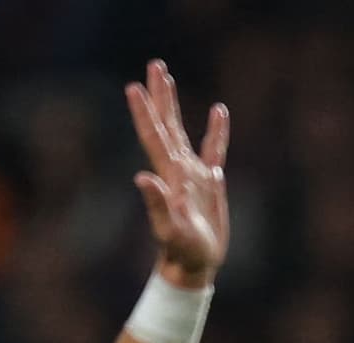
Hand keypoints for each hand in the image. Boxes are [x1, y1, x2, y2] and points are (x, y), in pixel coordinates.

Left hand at [129, 60, 230, 286]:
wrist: (194, 265)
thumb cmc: (182, 252)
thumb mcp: (169, 230)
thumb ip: (156, 204)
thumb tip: (142, 178)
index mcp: (168, 175)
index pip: (154, 137)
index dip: (144, 112)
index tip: (135, 87)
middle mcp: (177, 169)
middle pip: (166, 124)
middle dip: (159, 96)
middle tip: (155, 65)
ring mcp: (192, 175)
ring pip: (183, 130)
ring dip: (174, 104)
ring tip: (169, 77)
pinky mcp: (209, 184)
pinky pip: (214, 150)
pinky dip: (216, 131)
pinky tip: (219, 111)